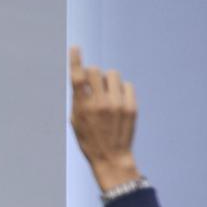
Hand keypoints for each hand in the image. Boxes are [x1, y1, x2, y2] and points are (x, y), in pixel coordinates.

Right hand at [69, 45, 140, 192]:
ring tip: (107, 95)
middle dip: (93, 74)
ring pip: (113, 75)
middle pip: (96, 71)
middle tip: (93, 84)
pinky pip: (127, 85)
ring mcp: (117, 104)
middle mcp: (100, 103)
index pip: (77, 77)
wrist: (112, 158)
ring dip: (108, 81)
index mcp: (83, 107)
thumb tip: (84, 76)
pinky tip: (118, 101)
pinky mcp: (131, 106)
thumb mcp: (76, 121)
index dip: (75, 60)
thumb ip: (78, 99)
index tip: (75, 48)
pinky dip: (122, 89)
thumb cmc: (89, 139)